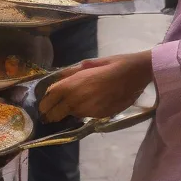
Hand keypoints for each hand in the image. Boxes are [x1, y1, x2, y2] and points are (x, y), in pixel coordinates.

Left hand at [39, 51, 153, 122]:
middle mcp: (76, 100)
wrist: (136, 74)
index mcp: (71, 84)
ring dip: (68, 112)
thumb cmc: (113, 64)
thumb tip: (59, 77)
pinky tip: (89, 104)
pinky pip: (85, 115)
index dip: (44, 103)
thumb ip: (71, 72)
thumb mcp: (89, 63)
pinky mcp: (99, 116)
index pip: (49, 99)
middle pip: (54, 113)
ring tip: (72, 105)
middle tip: (50, 112)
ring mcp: (88, 110)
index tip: (43, 105)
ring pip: (70, 115)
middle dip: (51, 113)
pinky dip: (82, 112)